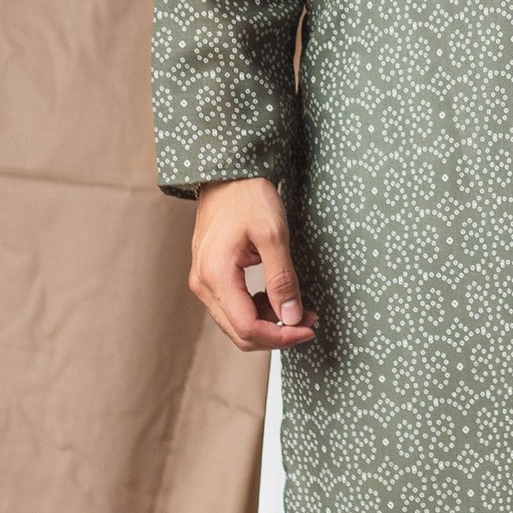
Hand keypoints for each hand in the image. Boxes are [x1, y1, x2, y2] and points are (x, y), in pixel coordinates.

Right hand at [188, 178, 316, 351]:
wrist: (228, 176)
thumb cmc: (249, 197)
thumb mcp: (273, 235)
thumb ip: (282, 279)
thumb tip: (292, 318)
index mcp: (216, 275)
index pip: (248, 328)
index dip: (281, 336)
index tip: (309, 328)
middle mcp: (203, 285)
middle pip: (240, 333)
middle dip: (277, 334)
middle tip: (309, 321)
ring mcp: (203, 282)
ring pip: (236, 325)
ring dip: (269, 324)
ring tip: (297, 308)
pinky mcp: (209, 278)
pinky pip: (232, 309)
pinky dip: (257, 311)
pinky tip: (275, 297)